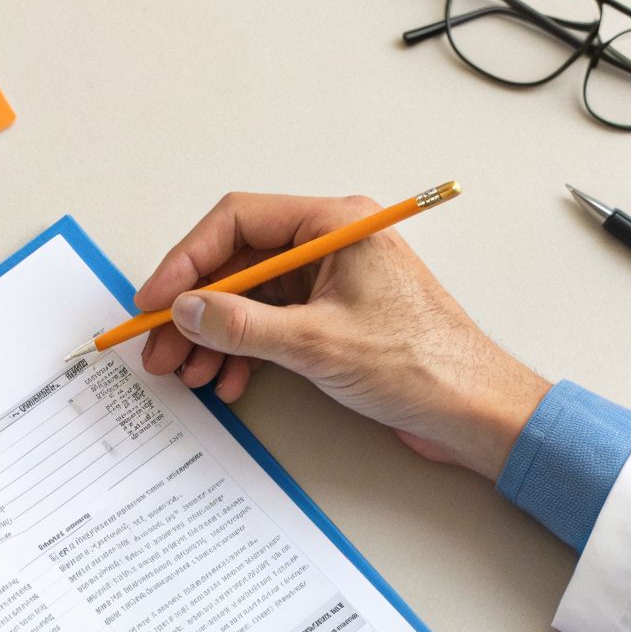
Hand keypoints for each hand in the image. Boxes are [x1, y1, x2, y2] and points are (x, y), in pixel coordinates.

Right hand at [136, 192, 551, 480]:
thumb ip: (243, 324)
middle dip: (194, 308)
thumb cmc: (423, 364)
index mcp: (335, 224)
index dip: (186, 260)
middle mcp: (331, 243)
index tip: (155, 299)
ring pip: (249, 298)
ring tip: (188, 373)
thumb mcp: (317, 344)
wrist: (475, 410)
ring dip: (214, 336)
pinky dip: (245, 351)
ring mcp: (331, 281)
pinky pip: (271, 324)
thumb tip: (186, 310)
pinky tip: (231, 381)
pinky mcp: (333, 317)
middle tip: (159, 346)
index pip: (238, 221)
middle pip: (238, 262)